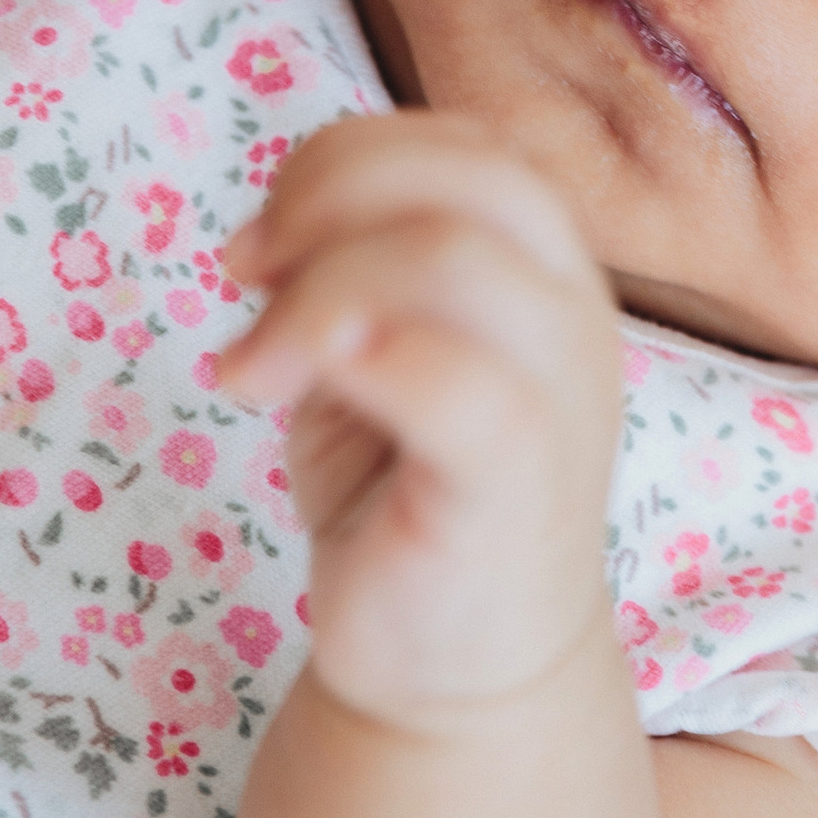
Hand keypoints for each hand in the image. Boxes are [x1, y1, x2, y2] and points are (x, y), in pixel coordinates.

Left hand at [217, 116, 623, 725]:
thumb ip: (346, 264)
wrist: (456, 673)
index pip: (462, 145)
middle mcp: (572, 313)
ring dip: (318, 292)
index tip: (257, 247)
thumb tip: (270, 229)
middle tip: (245, 280)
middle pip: (470, 174)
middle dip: (326, 197)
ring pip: (455, 257)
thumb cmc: (405, 494)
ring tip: (252, 373)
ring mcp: (559, 396)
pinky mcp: (519, 484)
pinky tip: (282, 401)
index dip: (343, 159)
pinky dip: (359, 360)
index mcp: (543, 267)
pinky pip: (459, 381)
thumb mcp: (370, 347)